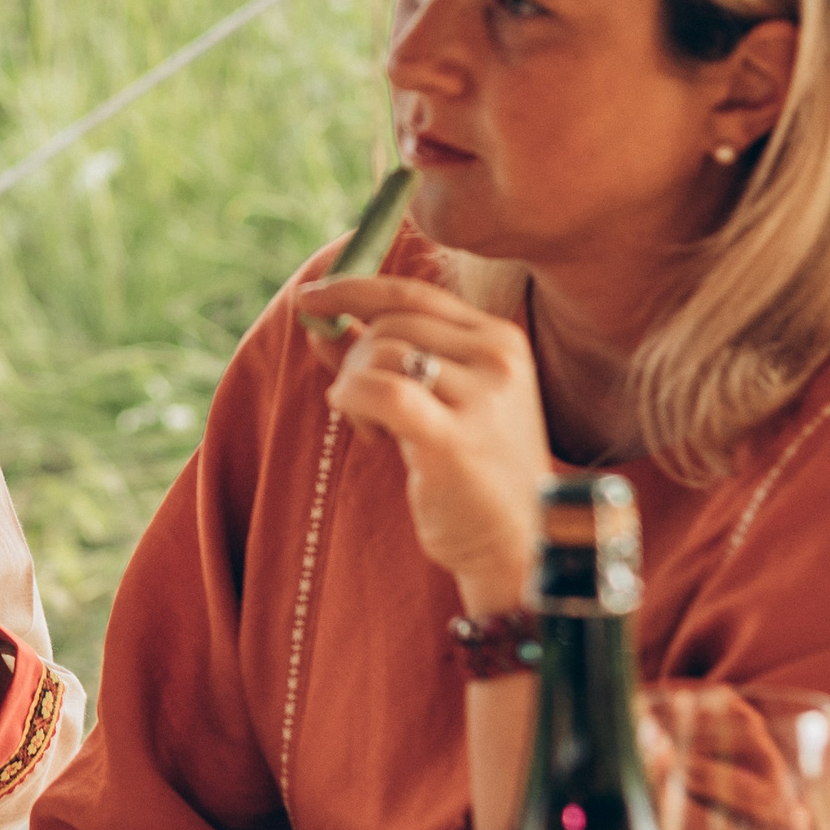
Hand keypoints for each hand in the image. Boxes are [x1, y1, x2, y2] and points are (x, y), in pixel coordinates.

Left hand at [296, 273, 550, 612]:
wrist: (520, 541)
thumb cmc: (473, 473)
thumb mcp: (437, 400)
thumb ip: (383, 356)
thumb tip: (321, 322)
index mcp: (500, 339)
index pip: (413, 294)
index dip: (353, 288)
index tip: (308, 298)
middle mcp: (498, 357)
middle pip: (389, 324)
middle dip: (354, 360)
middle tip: (361, 407)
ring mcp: (482, 395)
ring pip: (378, 354)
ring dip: (355, 390)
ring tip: (378, 431)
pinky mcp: (454, 436)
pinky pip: (377, 392)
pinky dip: (354, 404)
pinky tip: (370, 433)